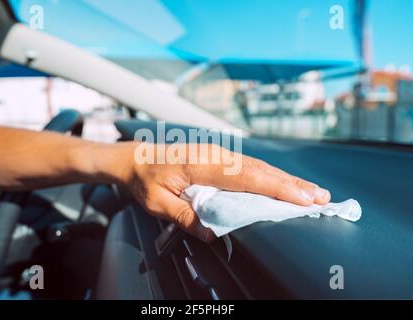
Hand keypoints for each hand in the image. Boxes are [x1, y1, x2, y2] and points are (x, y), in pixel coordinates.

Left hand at [125, 143, 330, 241]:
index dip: (278, 188)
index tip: (302, 198)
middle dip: (292, 184)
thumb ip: (185, 217)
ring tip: (310, 191)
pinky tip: (282, 183)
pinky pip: (250, 167)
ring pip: (259, 167)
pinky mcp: (219, 158)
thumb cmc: (145, 178)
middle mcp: (216, 156)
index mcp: (203, 164)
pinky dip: (270, 176)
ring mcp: (219, 154)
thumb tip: (213, 233)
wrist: (135, 158)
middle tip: (321, 197)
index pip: (248, 177)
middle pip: (261, 170)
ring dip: (285, 179)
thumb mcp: (158, 203)